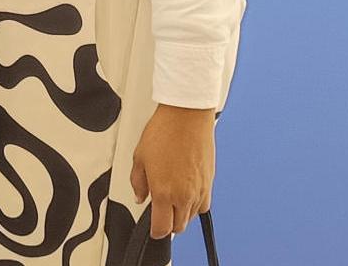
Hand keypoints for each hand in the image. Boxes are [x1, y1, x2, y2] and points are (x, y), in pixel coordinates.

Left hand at [129, 104, 215, 238]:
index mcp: (164, 192)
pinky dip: (194, 205)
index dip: (155, 232)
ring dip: (181, 214)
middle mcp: (184, 195)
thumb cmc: (164, 132)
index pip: (162, 228)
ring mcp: (200, 190)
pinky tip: (186, 193)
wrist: (186, 116)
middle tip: (160, 212)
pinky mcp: (209, 182)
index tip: (152, 228)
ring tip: (172, 200)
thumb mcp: (139, 157)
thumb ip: (138, 182)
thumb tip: (140, 196)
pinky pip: (203, 204)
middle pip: (179, 226)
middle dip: (168, 223)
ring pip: (191, 217)